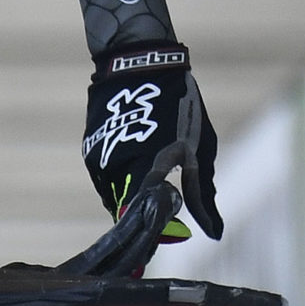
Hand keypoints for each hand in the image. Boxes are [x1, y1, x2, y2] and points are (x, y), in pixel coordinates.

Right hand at [80, 44, 221, 239]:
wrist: (140, 63)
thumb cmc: (180, 107)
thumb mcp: (199, 150)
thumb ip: (202, 195)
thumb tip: (215, 233)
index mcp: (148, 170)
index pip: (144, 223)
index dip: (152, 237)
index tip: (163, 242)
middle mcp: (117, 169)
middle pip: (127, 213)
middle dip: (143, 216)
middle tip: (163, 206)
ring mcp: (99, 159)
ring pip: (114, 196)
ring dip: (131, 196)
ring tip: (151, 172)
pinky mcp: (90, 150)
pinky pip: (104, 179)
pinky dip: (119, 178)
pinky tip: (135, 159)